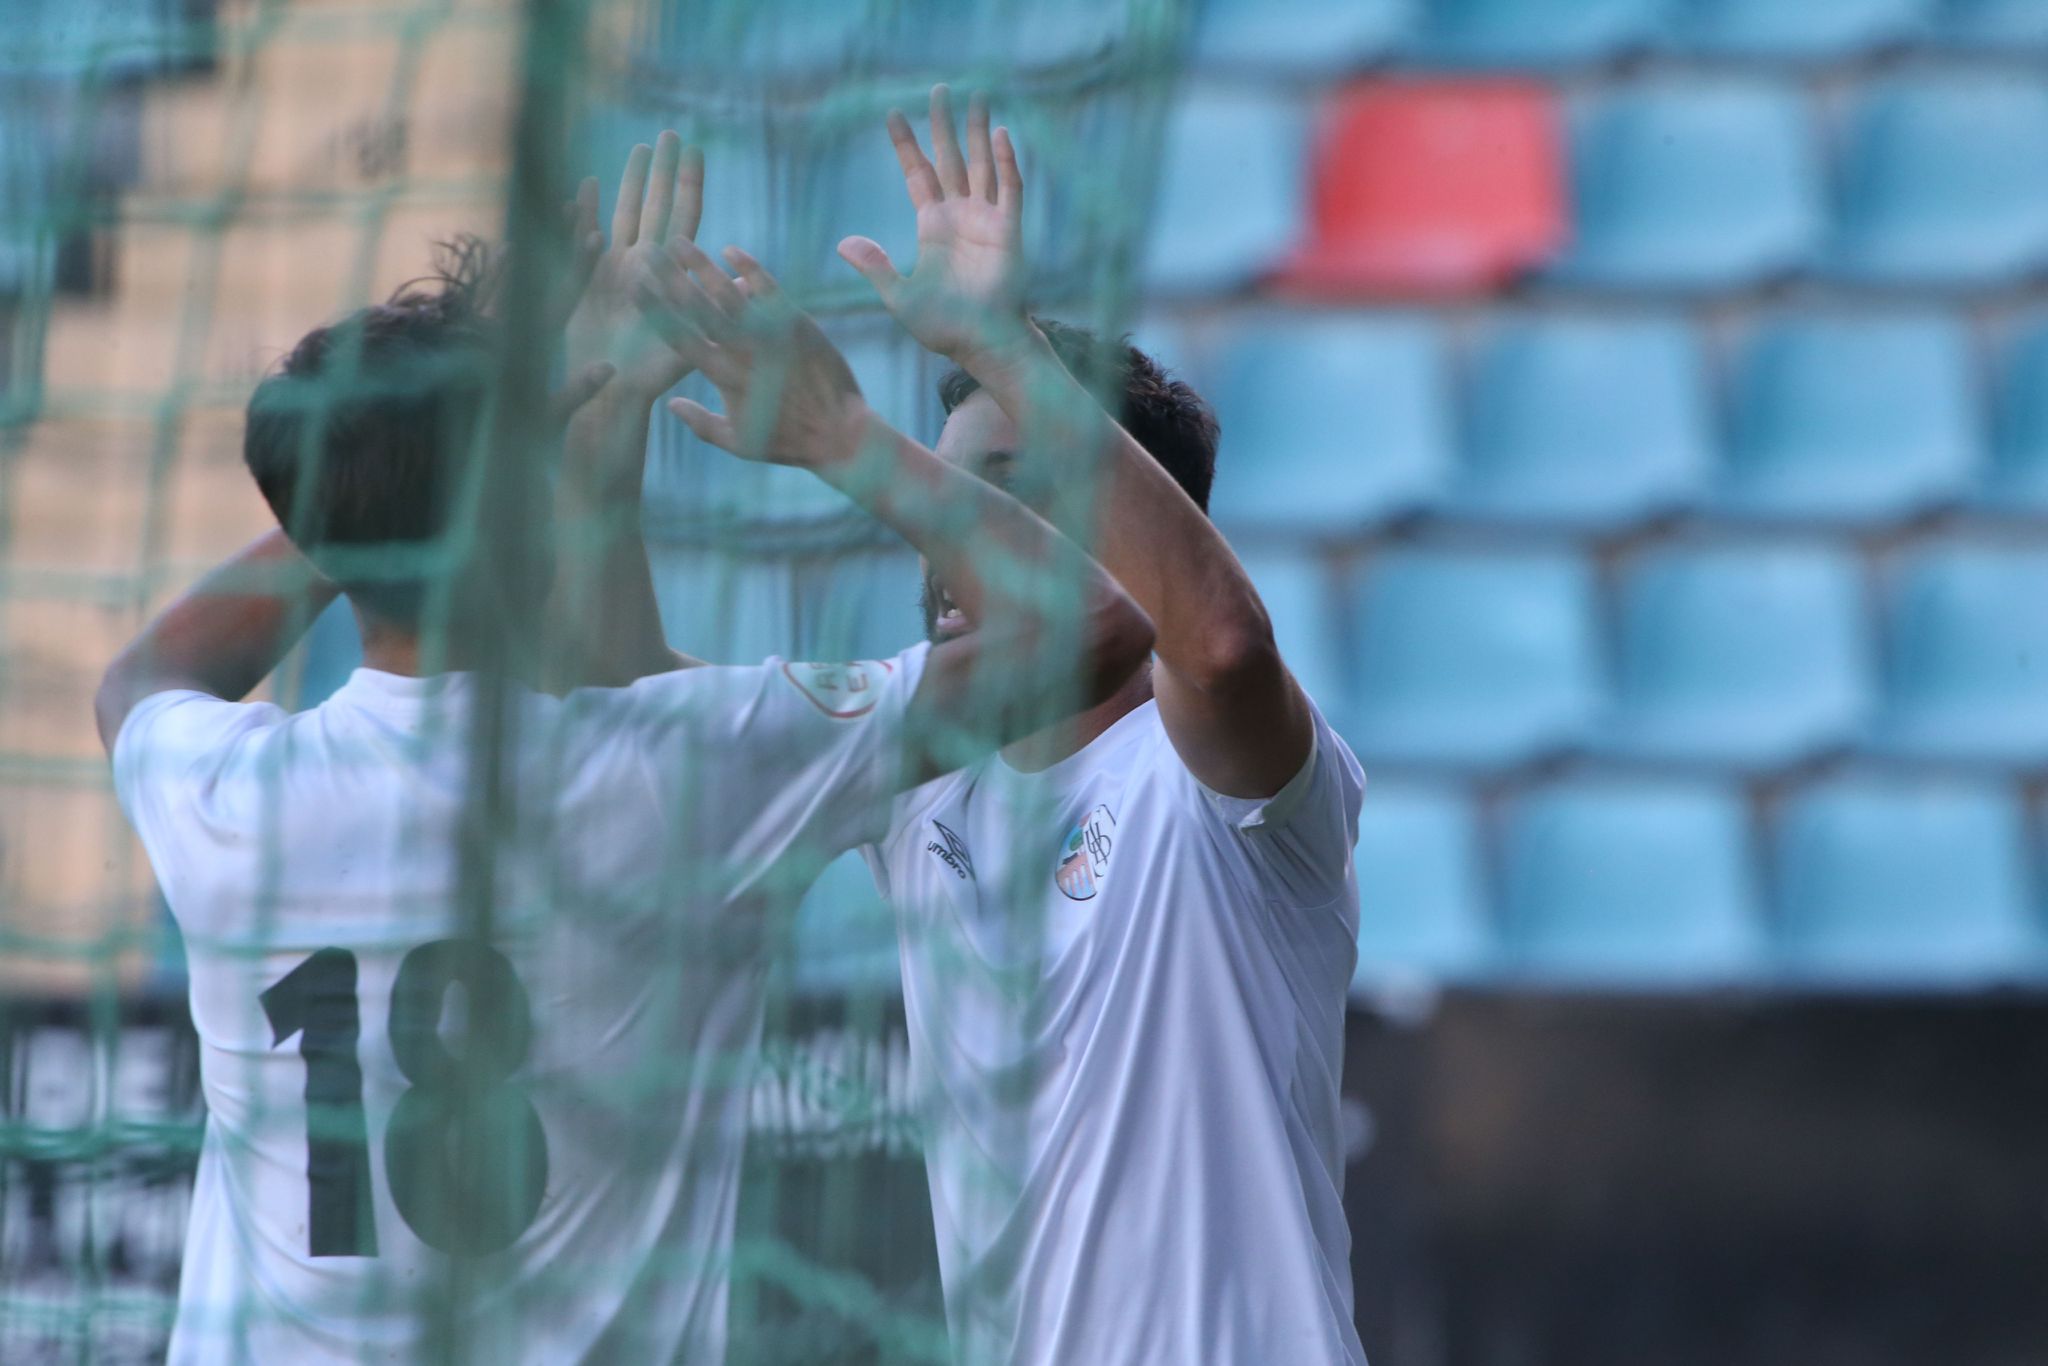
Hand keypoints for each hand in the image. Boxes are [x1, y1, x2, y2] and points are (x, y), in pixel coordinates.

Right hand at [563, 131, 705, 399]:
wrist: (605, 398)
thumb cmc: (647, 379)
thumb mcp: (687, 343)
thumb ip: (712, 312)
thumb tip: (747, 283)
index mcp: (668, 275)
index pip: (681, 220)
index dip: (687, 186)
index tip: (694, 149)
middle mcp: (641, 266)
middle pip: (652, 209)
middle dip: (659, 172)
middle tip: (667, 134)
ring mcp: (612, 271)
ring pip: (621, 217)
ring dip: (627, 185)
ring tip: (635, 151)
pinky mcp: (582, 283)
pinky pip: (579, 242)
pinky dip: (579, 217)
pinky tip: (579, 190)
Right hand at [642, 242, 871, 471]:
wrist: (839, 432)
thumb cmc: (787, 443)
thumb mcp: (739, 443)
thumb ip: (701, 423)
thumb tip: (671, 405)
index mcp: (721, 376)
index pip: (678, 337)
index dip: (654, 310)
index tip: (634, 287)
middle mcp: (740, 351)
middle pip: (695, 307)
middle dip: (669, 278)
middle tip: (647, 252)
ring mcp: (768, 334)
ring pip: (727, 292)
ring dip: (701, 266)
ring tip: (679, 242)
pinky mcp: (794, 324)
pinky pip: (768, 290)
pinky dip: (749, 268)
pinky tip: (731, 250)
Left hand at [838, 85, 1028, 367]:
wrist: (981, 344)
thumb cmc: (944, 327)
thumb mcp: (900, 297)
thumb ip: (875, 267)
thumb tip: (843, 243)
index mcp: (932, 226)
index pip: (917, 173)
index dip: (905, 145)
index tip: (892, 114)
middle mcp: (959, 215)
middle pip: (948, 158)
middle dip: (943, 125)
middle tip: (938, 89)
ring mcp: (986, 219)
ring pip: (981, 164)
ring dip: (978, 131)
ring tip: (976, 96)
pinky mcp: (1009, 230)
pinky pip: (1009, 188)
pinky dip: (1006, 161)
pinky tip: (1000, 134)